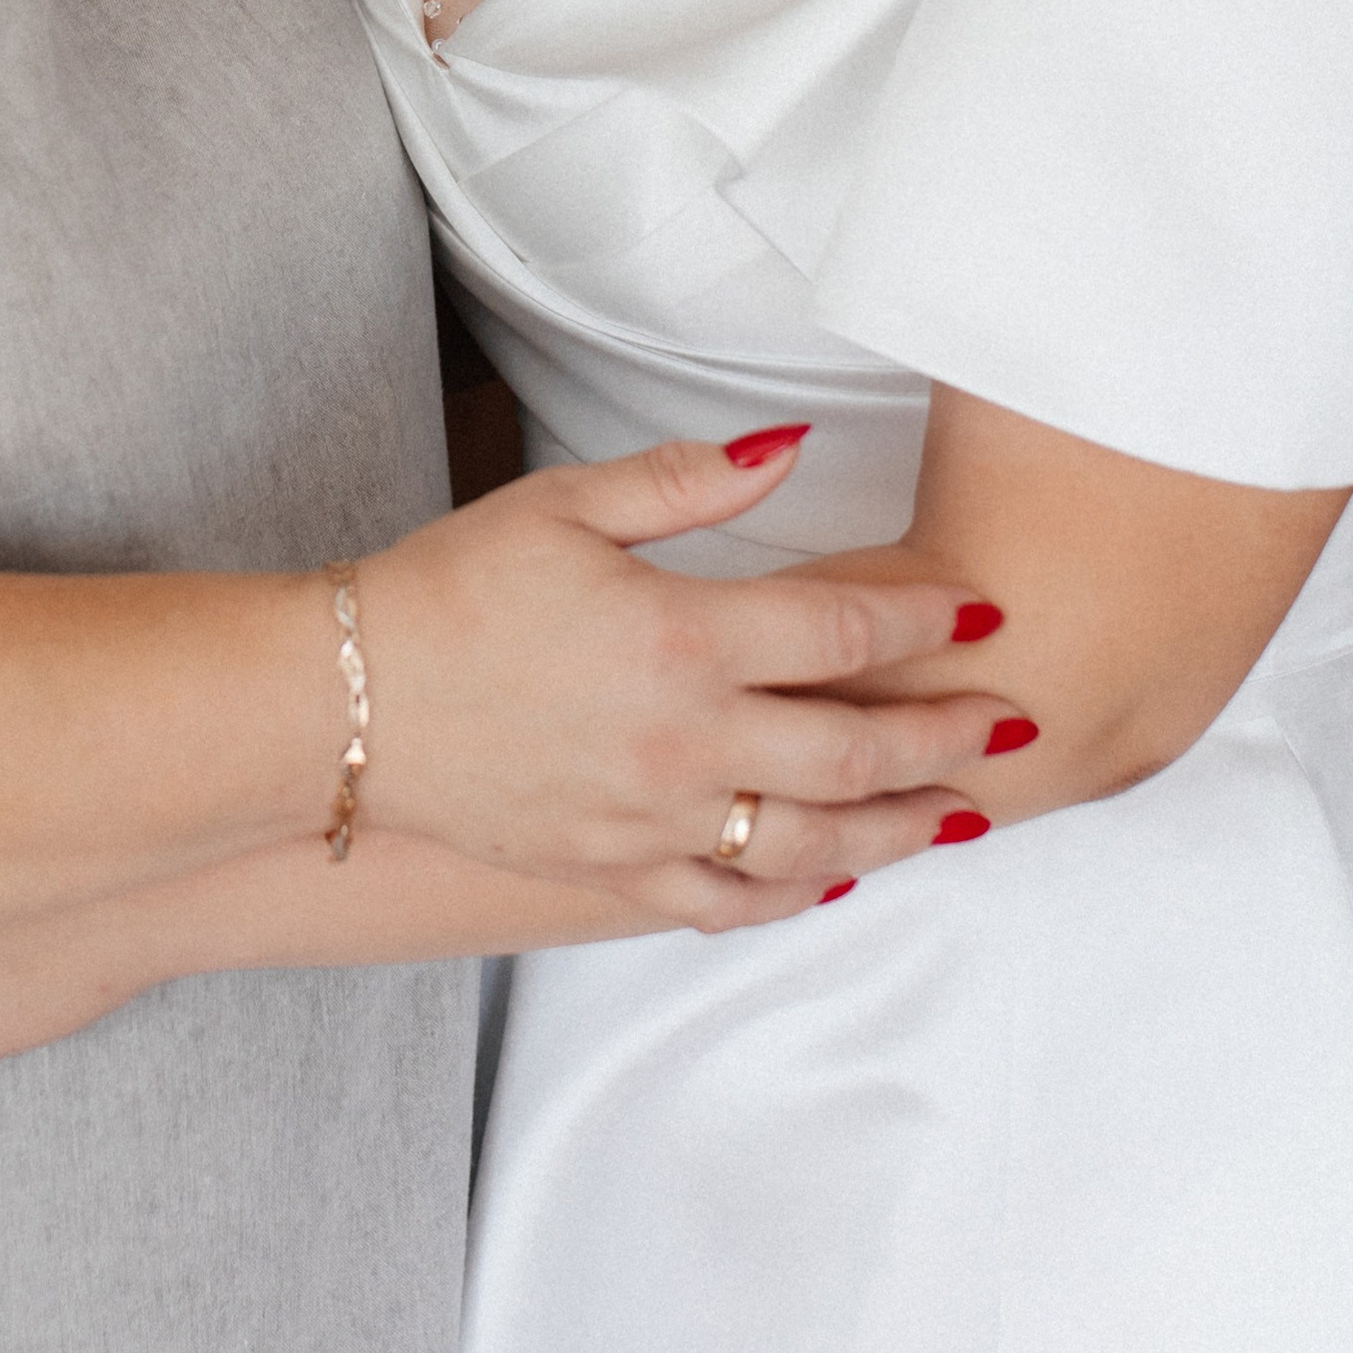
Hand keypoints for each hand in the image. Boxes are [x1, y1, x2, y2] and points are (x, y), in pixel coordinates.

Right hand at [358, 429, 1015, 888]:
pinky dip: (796, 892)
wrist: (345, 701)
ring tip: (956, 813)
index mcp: (680, 639)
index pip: (843, 635)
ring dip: (899, 828)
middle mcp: (682, 743)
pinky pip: (728, 902)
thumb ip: (691, 479)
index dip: (924, 623)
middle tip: (1007, 722)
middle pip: (855, 752)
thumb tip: (790, 450)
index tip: (977, 613)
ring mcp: (651, 821)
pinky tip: (834, 873)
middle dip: (946, 735)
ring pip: (813, 843)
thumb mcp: (568, 503)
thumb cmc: (449, 591)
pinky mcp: (612, 872)